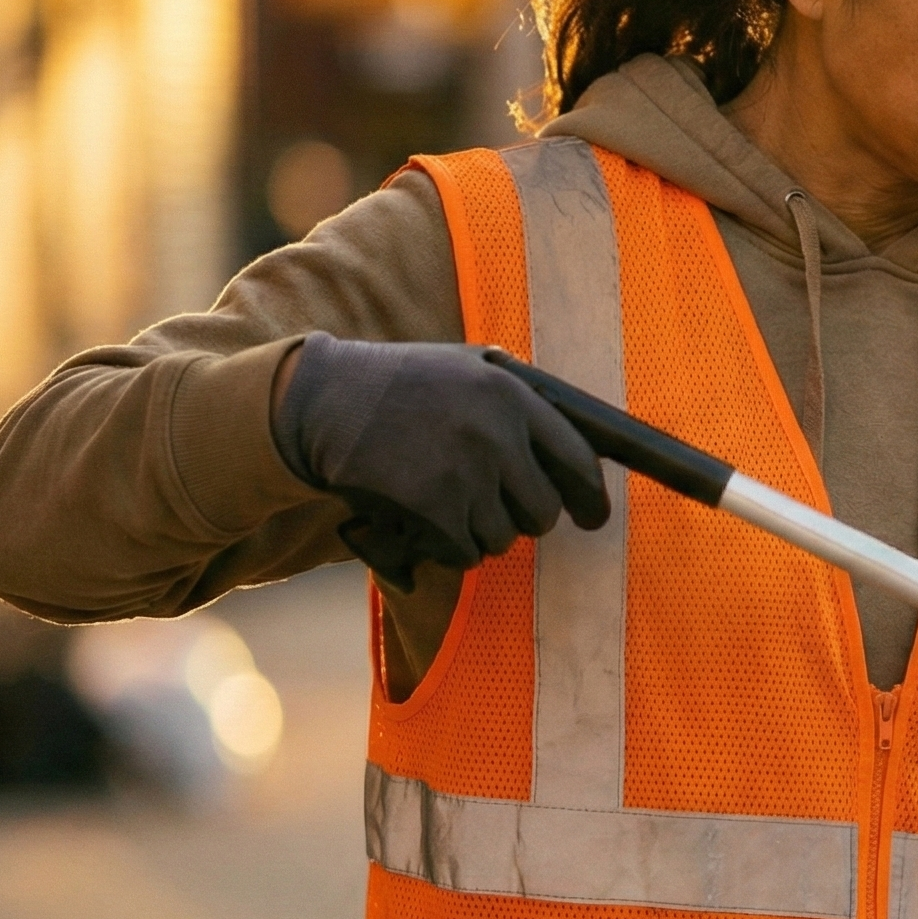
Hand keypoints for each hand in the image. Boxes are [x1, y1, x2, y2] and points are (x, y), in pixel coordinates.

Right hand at [273, 335, 610, 585]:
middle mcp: (497, 436)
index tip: (593, 517)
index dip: (590, 497)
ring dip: (480, 532)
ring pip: (503, 538)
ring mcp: (466, 475)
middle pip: (543, 511)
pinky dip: (449, 547)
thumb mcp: (465, 365)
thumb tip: (570, 438)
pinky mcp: (434, 510)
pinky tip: (425, 519)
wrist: (324, 401)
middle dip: (524, 517)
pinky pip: (465, 553)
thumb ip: (515, 396)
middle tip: (495, 508)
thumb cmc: (398, 383)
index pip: (578, 459)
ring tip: (445, 500)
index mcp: (512, 396)